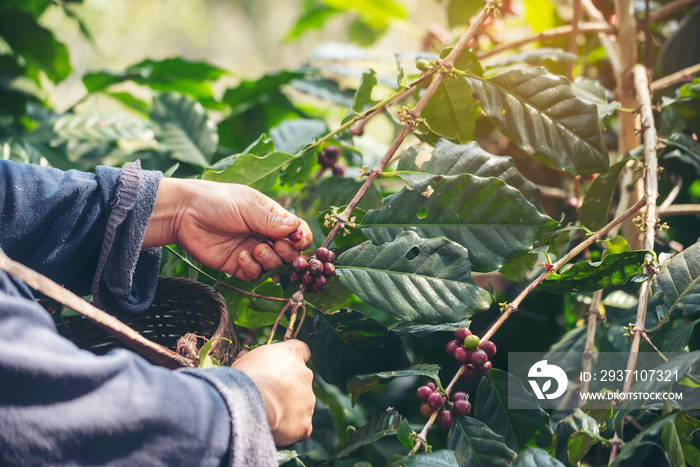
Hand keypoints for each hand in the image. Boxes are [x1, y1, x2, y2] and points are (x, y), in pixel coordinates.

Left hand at [143, 178, 311, 279]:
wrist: (184, 214)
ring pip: (273, 265)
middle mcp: (264, 234)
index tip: (297, 240)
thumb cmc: (217, 201)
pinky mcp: (236, 265)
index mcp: (271, 216)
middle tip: (276, 245)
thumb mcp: (248, 206)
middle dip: (287, 252)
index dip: (301, 238)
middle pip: (290, 252)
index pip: (297, 230)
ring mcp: (251, 250)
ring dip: (269, 260)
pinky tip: (240, 257)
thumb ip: (273, 221)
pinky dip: (251, 268)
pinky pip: (254, 274)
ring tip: (255, 249)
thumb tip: (297, 228)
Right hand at [232, 340, 314, 445]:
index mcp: (291, 354)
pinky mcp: (305, 423)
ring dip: (290, 407)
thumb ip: (252, 357)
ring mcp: (308, 400)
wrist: (245, 405)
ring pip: (302, 404)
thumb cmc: (243, 379)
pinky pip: (301, 425)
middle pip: (301, 380)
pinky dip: (290, 428)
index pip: (301, 351)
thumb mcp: (243, 360)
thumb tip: (245, 354)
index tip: (283, 367)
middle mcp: (305, 374)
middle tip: (269, 395)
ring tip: (269, 414)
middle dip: (289, 387)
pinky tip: (275, 428)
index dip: (292, 360)